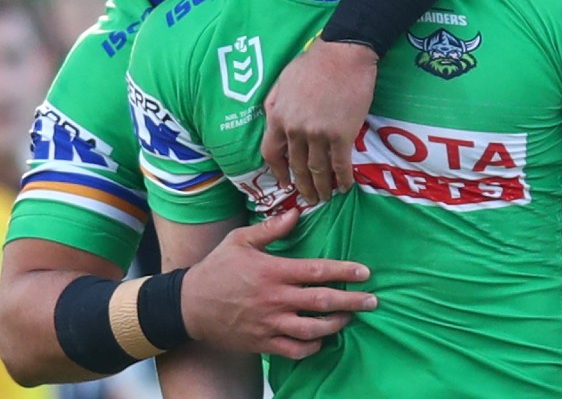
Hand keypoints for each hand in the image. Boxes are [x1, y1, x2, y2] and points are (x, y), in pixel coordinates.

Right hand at [181, 209, 376, 358]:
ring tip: (349, 318)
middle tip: (372, 301)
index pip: (317, 271)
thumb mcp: (240, 240)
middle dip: (352, 302)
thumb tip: (297, 213)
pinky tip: (321, 339)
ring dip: (336, 325)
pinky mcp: (262, 343)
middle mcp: (275, 299)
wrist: (189, 305)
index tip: (365, 273)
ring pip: (313, 330)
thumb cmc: (217, 268)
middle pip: (322, 303)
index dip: (344, 272)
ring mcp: (269, 324)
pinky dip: (312, 347)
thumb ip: (271, 229)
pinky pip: (295, 350)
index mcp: (273, 272)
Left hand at [260, 40, 378, 204]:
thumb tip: (271, 119)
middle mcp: (295, 130)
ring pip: (317, 170)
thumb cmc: (313, 63)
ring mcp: (318, 134)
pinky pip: (341, 164)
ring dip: (322, 187)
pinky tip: (345, 186)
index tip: (284, 182)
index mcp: (278, 117)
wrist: (344, 54)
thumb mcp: (282, 80)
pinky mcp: (342, 135)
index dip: (278, 171)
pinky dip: (342, 178)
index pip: (271, 153)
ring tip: (326, 197)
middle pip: (296, 167)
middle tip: (309, 198)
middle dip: (303, 186)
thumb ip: (274, 103)